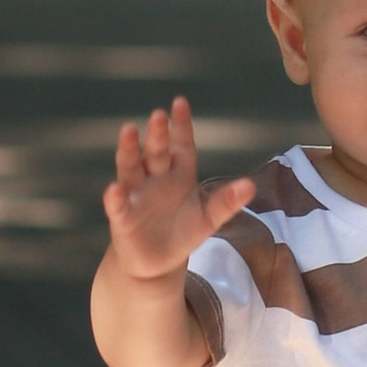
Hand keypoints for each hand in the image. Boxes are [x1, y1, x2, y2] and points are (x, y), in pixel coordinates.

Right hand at [103, 97, 256, 279]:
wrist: (159, 263)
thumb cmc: (183, 232)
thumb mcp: (209, 218)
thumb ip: (227, 201)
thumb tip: (251, 186)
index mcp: (179, 173)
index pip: (181, 144)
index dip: (181, 125)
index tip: (180, 103)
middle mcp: (155, 178)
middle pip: (156, 152)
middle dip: (158, 134)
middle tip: (159, 115)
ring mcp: (136, 195)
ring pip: (131, 168)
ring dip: (129, 150)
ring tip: (129, 130)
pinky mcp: (123, 217)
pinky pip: (117, 205)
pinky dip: (115, 198)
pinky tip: (114, 190)